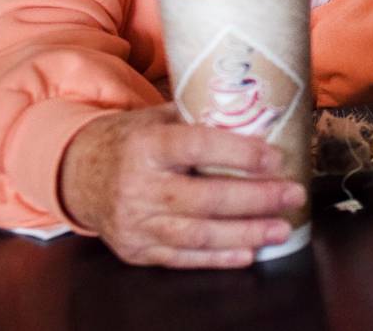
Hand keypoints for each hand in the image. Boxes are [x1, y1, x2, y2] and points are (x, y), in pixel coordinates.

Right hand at [58, 104, 305, 267]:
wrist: (79, 173)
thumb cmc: (134, 140)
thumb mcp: (160, 117)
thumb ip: (202, 117)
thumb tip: (262, 113)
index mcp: (147, 145)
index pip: (199, 147)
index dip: (241, 154)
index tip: (276, 158)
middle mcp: (138, 186)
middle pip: (206, 197)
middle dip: (257, 199)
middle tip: (293, 195)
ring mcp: (135, 222)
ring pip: (198, 234)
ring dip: (246, 233)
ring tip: (281, 229)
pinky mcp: (136, 250)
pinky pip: (183, 258)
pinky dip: (219, 257)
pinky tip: (249, 252)